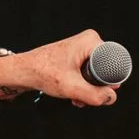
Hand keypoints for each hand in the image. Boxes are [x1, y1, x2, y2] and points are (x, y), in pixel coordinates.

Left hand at [0, 31, 120, 108]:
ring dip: (89, 90)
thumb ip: (94, 95)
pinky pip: (89, 74)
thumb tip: (111, 97)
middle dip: (97, 88)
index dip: (108, 83)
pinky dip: (84, 86)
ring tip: (77, 97)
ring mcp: (84, 49)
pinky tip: (75, 95)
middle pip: (106, 71)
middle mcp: (90, 41)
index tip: (95, 91)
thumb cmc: (42, 72)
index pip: (114, 65)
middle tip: (84, 97)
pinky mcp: (78, 57)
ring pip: (97, 75)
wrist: (24, 70)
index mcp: (92, 41)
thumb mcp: (71, 87)